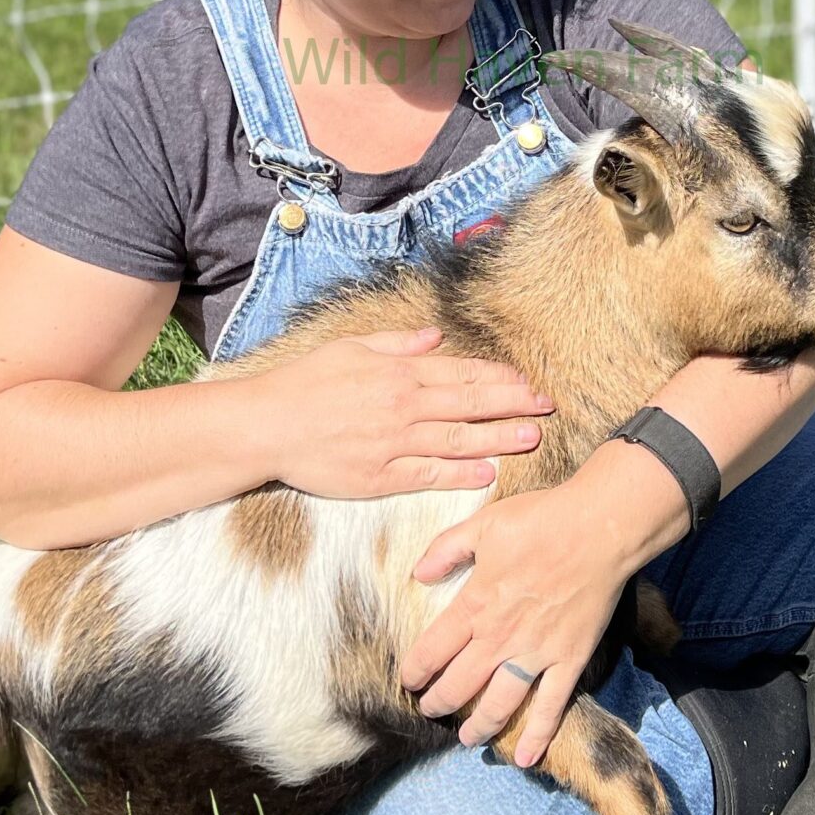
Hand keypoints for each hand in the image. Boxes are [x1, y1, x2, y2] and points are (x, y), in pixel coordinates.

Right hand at [254, 326, 551, 498]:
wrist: (266, 425)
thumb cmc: (304, 383)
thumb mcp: (350, 348)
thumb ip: (396, 343)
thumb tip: (434, 337)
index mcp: (398, 372)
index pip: (462, 373)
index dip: (499, 378)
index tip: (526, 381)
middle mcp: (403, 406)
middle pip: (470, 404)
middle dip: (513, 404)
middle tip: (547, 407)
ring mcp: (394, 443)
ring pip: (458, 440)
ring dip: (499, 438)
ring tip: (532, 438)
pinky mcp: (380, 476)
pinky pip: (429, 476)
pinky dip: (460, 474)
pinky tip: (488, 474)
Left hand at [397, 465, 657, 768]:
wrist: (599, 528)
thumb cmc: (541, 520)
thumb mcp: (483, 524)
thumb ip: (446, 549)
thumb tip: (417, 574)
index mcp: (475, 605)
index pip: (432, 650)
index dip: (415, 671)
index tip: (408, 681)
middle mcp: (500, 637)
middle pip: (459, 684)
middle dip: (439, 703)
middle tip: (430, 711)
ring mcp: (536, 653)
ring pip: (499, 703)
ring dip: (479, 726)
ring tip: (466, 739)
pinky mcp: (569, 660)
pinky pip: (551, 707)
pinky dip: (539, 736)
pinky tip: (526, 759)